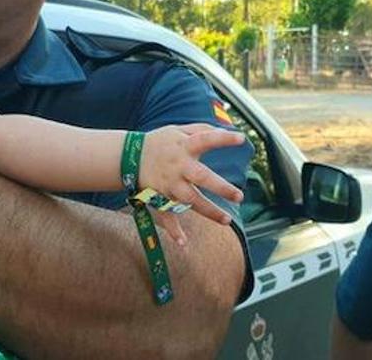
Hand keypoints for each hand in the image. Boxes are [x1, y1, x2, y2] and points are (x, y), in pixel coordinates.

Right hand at [136, 124, 245, 242]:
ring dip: (208, 211)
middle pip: (201, 177)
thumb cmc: (160, 142)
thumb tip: (227, 130)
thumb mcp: (178, 130)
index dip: (222, 138)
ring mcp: (169, 184)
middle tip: (239, 196)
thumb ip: (202, 130)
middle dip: (220, 187)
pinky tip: (183, 242)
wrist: (130, 157)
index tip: (241, 138)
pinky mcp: (161, 197)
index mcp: (183, 147)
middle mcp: (178, 166)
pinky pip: (166, 215)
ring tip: (227, 220)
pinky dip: (173, 230)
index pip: (205, 139)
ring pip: (190, 200)